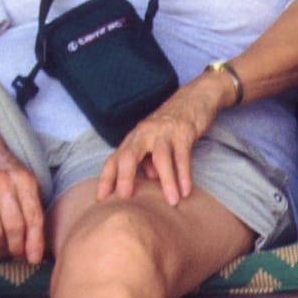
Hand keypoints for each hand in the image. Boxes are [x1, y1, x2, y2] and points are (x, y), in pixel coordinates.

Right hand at [0, 131, 46, 264]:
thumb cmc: (3, 167)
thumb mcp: (24, 178)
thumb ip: (31, 203)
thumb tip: (36, 238)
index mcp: (24, 180)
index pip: (34, 218)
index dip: (35, 242)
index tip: (34, 258)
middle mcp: (4, 185)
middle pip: (15, 227)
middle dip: (18, 247)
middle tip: (19, 255)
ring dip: (0, 245)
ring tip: (4, 245)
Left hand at [98, 73, 225, 205]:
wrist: (196, 95)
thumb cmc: (172, 122)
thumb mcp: (156, 141)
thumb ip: (150, 160)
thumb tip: (149, 180)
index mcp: (135, 137)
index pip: (114, 159)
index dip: (106, 179)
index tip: (101, 199)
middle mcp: (145, 133)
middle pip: (129, 156)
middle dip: (125, 177)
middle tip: (124, 199)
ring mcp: (164, 132)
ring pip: (160, 157)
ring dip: (166, 181)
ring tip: (171, 201)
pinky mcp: (184, 131)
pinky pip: (183, 155)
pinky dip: (184, 174)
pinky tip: (186, 190)